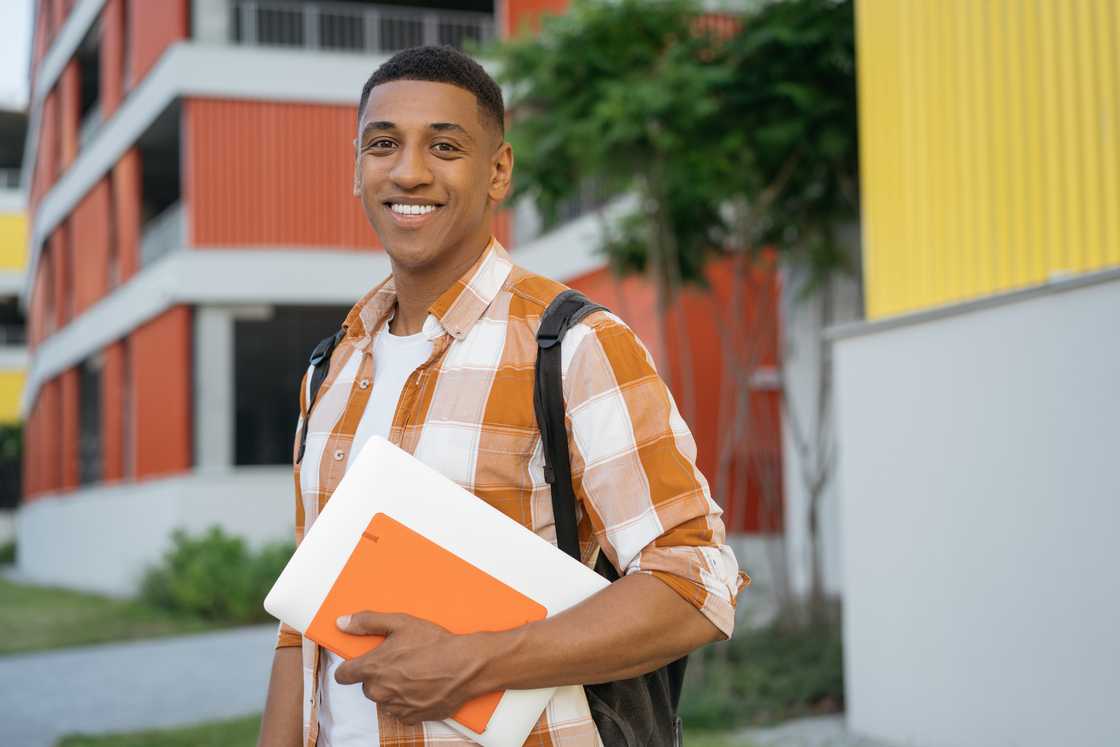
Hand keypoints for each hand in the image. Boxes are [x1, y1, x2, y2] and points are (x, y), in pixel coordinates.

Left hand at [333, 612, 488, 724]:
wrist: (465, 666)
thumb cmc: (435, 644)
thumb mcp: (400, 623)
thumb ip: (367, 622)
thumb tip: (342, 622)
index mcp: (373, 668)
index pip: (343, 675)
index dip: (348, 668)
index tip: (355, 664)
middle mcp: (380, 691)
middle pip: (367, 686)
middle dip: (378, 676)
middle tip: (398, 662)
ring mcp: (395, 707)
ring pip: (384, 699)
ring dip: (392, 690)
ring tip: (414, 673)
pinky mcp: (411, 717)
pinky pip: (400, 710)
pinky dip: (407, 701)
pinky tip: (422, 686)